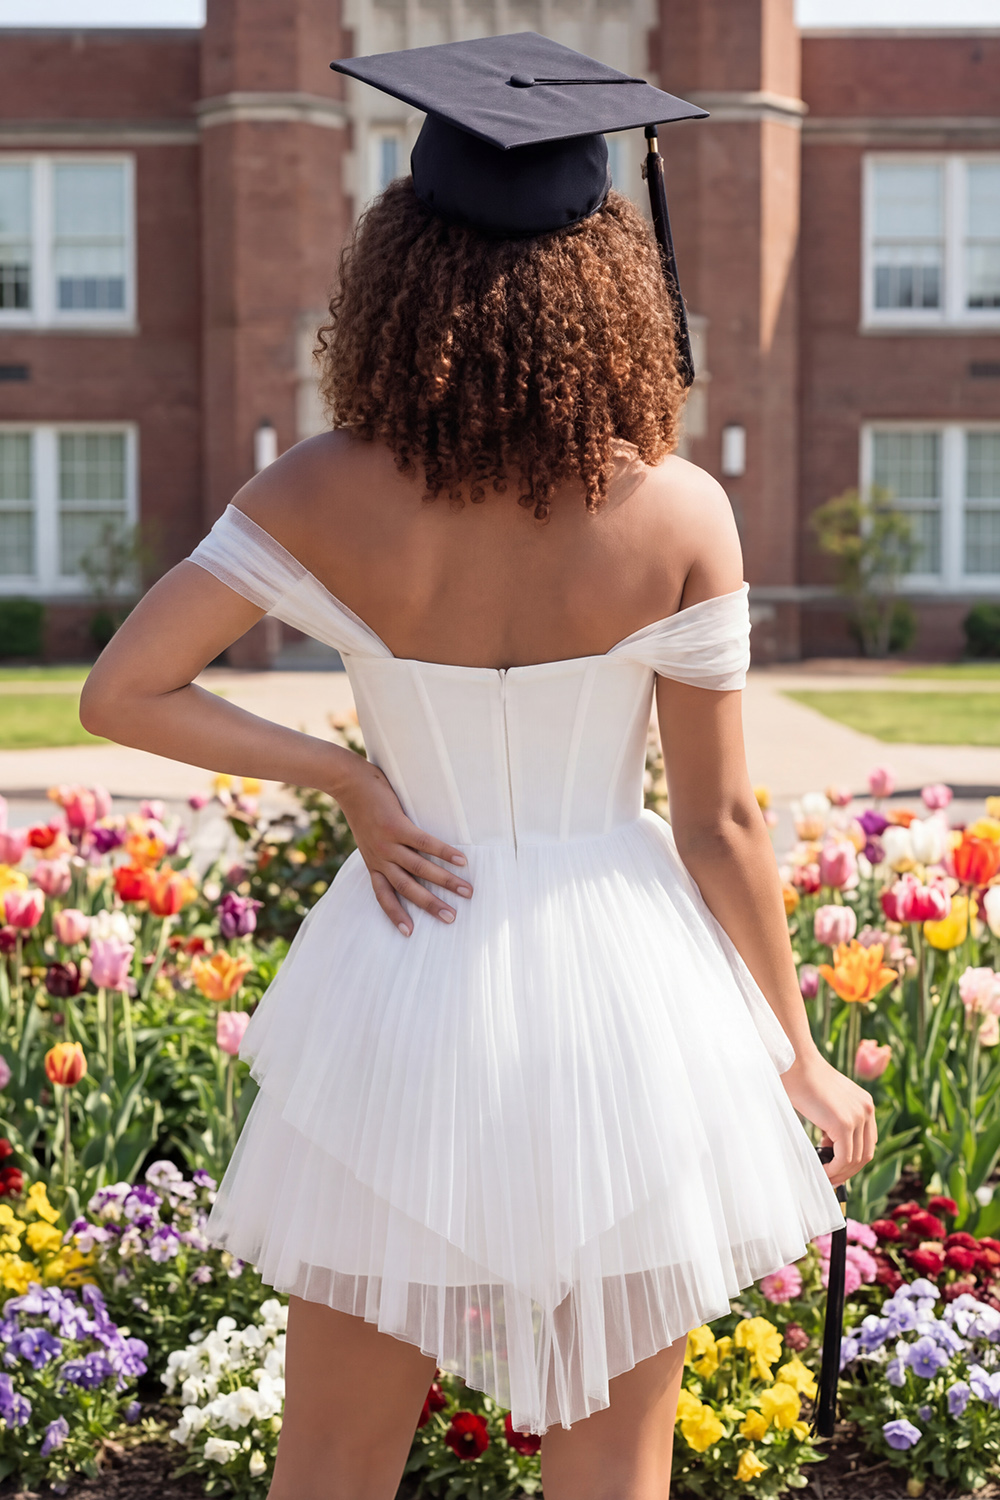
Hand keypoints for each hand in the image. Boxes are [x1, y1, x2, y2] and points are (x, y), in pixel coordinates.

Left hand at [331, 756, 471, 935]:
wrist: (347, 782)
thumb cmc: (361, 806)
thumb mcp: (367, 835)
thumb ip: (383, 848)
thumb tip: (404, 856)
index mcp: (373, 863)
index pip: (384, 896)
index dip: (395, 914)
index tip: (409, 932)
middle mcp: (380, 858)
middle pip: (407, 888)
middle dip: (430, 905)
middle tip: (451, 918)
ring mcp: (388, 843)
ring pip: (420, 869)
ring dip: (445, 882)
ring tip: (467, 891)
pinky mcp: (396, 826)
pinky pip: (425, 843)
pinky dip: (444, 853)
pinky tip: (461, 860)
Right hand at [780, 1048, 876, 1188]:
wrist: (796, 1063)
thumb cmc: (803, 1078)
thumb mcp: (829, 1100)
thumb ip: (836, 1119)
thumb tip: (830, 1145)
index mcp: (865, 1103)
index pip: (868, 1141)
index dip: (853, 1158)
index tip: (836, 1165)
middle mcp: (867, 1110)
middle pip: (866, 1153)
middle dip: (848, 1170)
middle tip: (830, 1177)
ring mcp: (857, 1117)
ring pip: (855, 1159)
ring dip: (840, 1173)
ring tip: (824, 1176)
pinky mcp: (844, 1124)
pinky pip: (843, 1158)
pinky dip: (833, 1170)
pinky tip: (821, 1171)